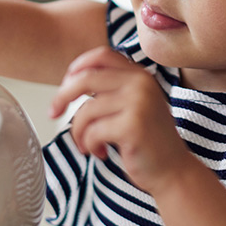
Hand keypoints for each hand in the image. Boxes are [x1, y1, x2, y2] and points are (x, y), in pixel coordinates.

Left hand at [49, 46, 194, 193]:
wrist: (173, 171)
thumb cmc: (147, 141)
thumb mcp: (133, 105)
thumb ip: (111, 89)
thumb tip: (71, 81)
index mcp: (140, 75)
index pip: (101, 55)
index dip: (77, 66)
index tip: (65, 85)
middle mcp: (140, 83)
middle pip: (85, 79)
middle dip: (62, 96)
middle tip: (53, 113)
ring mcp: (138, 103)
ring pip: (85, 111)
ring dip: (79, 132)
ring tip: (87, 144)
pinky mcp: (133, 125)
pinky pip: (93, 131)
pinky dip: (89, 145)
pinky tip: (101, 153)